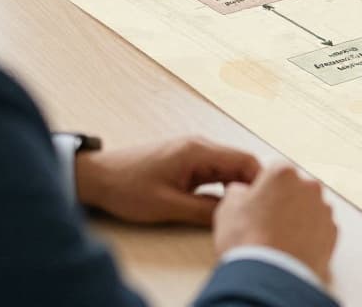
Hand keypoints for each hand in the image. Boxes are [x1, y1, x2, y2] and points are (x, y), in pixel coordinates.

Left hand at [75, 137, 260, 225]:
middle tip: (253, 210)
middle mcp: (200, 145)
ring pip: (228, 168)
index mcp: (198, 151)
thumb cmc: (126, 187)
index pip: (245, 159)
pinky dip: (222, 186)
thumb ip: (204, 210)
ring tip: (237, 210)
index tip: (265, 202)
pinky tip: (219, 204)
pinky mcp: (186, 159)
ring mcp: (193, 151)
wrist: (96, 177)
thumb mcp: (167, 206)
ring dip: (236, 187)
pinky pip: (215, 171)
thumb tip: (234, 215)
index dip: (260, 180)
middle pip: (240, 163)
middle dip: (250, 186)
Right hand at [214, 163, 338, 283]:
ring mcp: (324, 210)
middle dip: (282, 203)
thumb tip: (241, 192)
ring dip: (297, 220)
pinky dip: (308, 237)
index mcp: (283, 174)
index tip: (253, 205)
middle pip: (294, 189)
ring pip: (309, 209)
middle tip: (264, 225)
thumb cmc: (247, 241)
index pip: (272, 172)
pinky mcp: (333, 234)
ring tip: (278, 242)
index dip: (261, 189)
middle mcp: (309, 187)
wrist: (270, 276)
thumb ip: (238, 192)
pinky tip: (292, 250)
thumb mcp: (228, 209)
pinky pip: (319, 230)